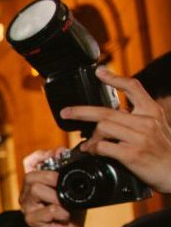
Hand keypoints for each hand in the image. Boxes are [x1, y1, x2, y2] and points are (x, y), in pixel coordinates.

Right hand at [20, 148, 84, 226]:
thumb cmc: (70, 212)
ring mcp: (28, 208)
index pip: (29, 162)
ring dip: (55, 196)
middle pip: (30, 176)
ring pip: (35, 190)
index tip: (58, 154)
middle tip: (64, 185)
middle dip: (50, 176)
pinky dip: (59, 212)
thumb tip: (68, 155)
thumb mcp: (72, 190)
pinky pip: (46, 211)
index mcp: (35, 184)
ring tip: (65, 204)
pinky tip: (65, 216)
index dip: (41, 155)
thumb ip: (69, 174)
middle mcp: (27, 194)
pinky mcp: (32, 221)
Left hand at [61, 66, 170, 192]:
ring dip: (90, 138)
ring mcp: (139, 138)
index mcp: (151, 111)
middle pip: (106, 111)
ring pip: (103, 128)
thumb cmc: (161, 150)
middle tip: (66, 113)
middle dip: (81, 112)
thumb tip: (109, 116)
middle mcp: (146, 121)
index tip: (99, 72)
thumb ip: (135, 118)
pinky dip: (94, 150)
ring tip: (88, 145)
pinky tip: (93, 152)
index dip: (114, 78)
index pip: (133, 87)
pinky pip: (103, 147)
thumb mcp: (155, 127)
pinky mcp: (132, 154)